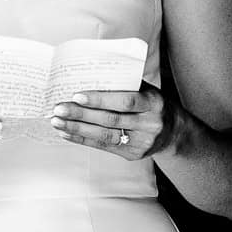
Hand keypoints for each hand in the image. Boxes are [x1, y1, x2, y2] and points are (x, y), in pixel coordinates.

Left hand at [51, 83, 180, 160]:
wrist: (175, 132)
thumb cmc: (154, 105)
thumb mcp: (148, 91)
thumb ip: (125, 85)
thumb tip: (89, 77)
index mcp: (154, 103)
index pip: (126, 101)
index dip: (101, 99)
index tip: (77, 95)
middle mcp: (150, 123)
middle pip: (111, 120)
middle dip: (81, 114)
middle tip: (58, 109)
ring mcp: (142, 142)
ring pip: (105, 136)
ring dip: (77, 129)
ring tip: (57, 122)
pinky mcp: (133, 154)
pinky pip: (104, 147)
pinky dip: (83, 140)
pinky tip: (67, 134)